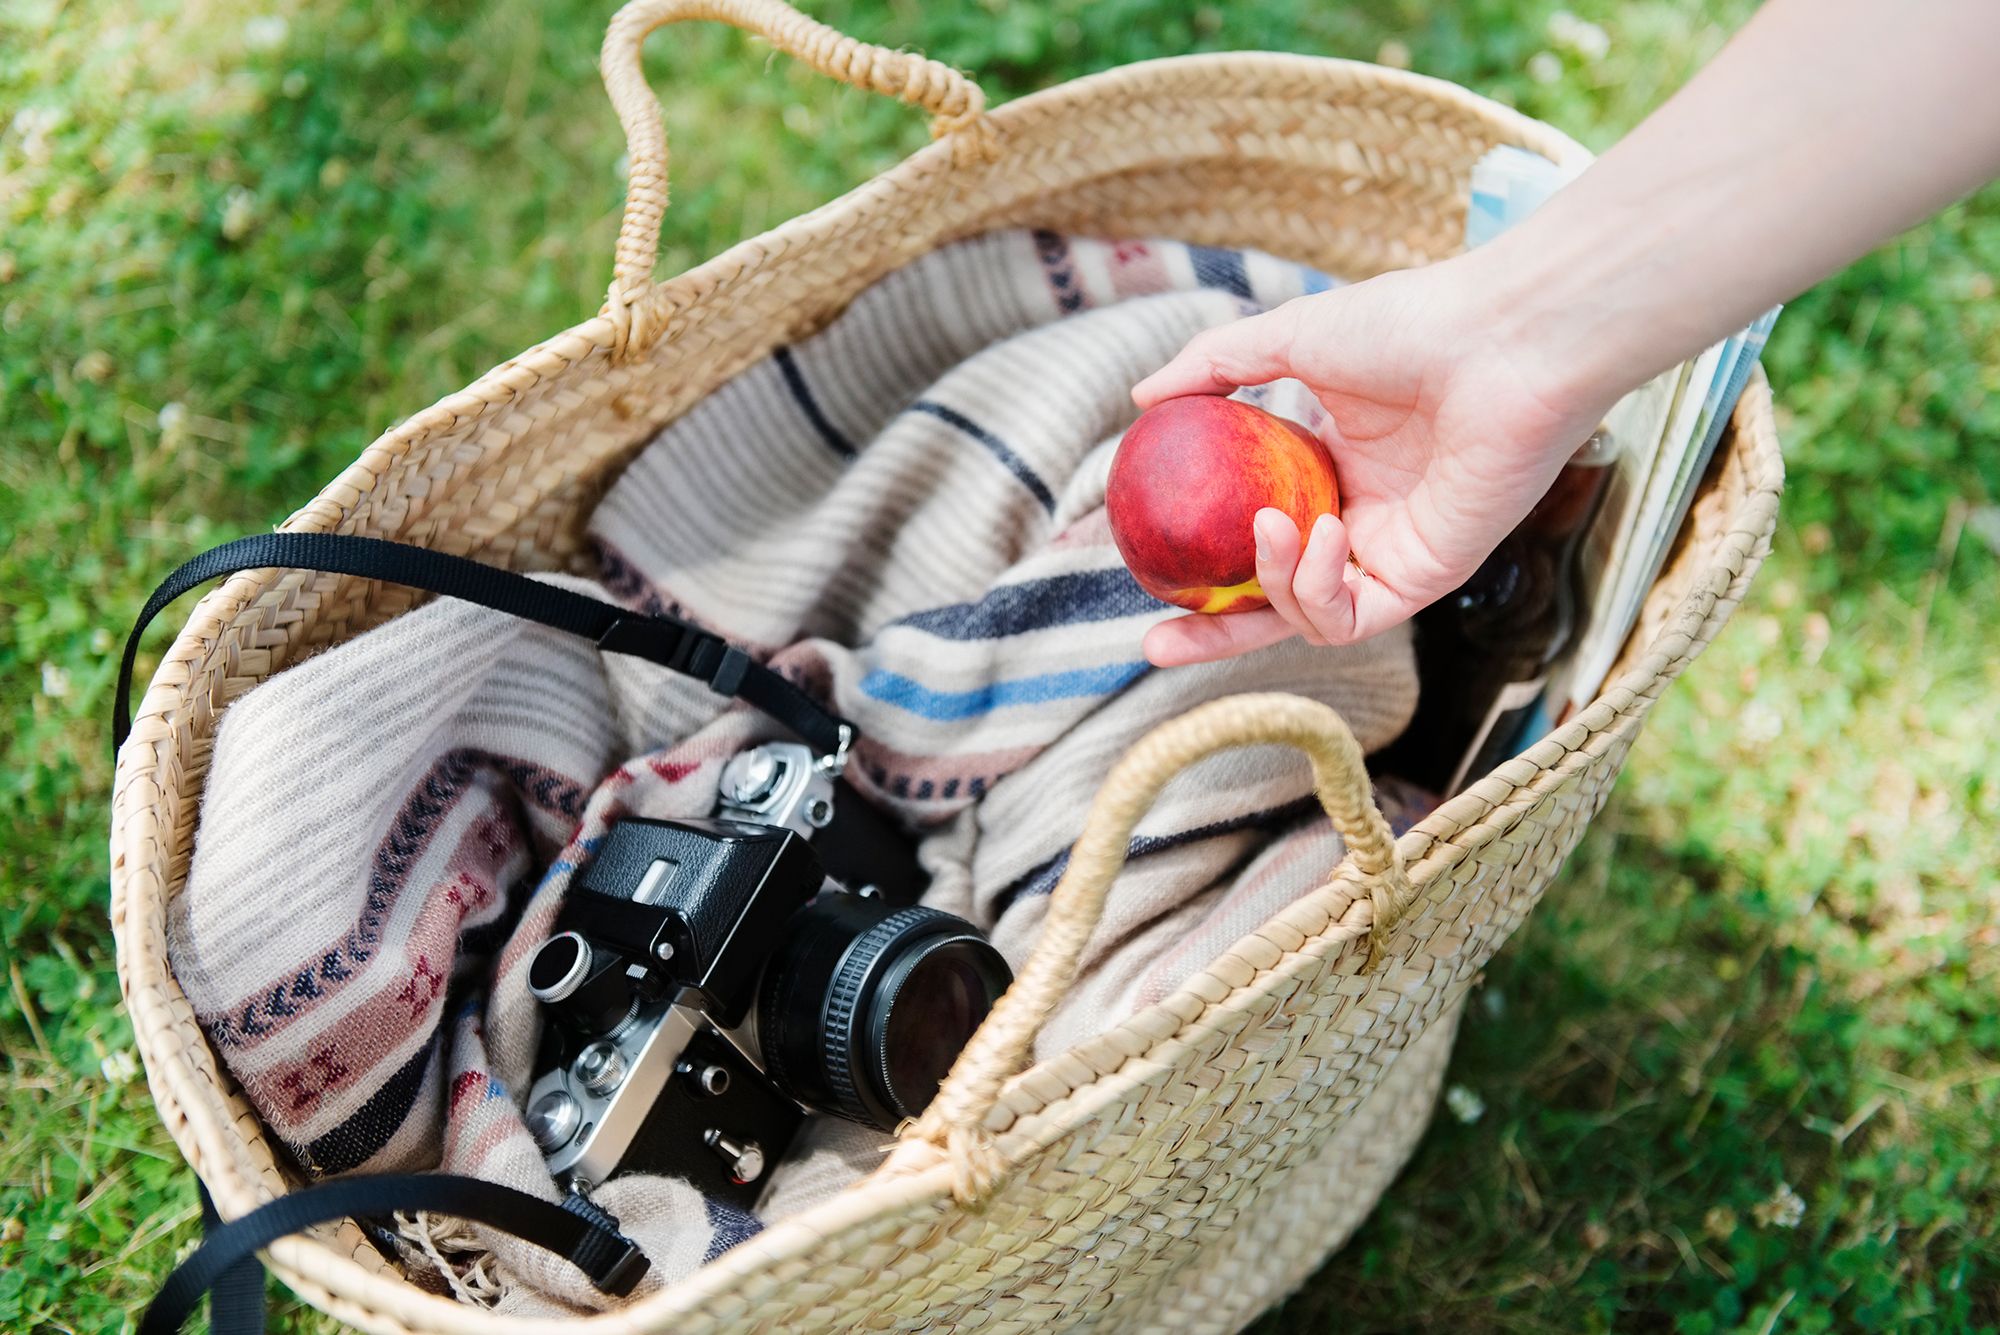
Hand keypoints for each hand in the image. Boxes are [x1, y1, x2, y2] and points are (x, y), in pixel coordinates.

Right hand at [1131, 253, 1613, 665]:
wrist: (1504, 339)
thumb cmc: (1413, 324)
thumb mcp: (1289, 337)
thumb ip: (1213, 367)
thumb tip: (1141, 400)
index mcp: (1334, 467)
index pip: (1258, 532)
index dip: (1205, 561)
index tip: (1144, 566)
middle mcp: (1362, 517)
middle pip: (1275, 600)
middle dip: (1214, 637)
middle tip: (1154, 643)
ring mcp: (1393, 552)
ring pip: (1309, 615)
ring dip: (1273, 586)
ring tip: (1270, 526)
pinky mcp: (1428, 577)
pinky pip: (1352, 615)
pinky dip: (1317, 587)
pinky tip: (1317, 533)